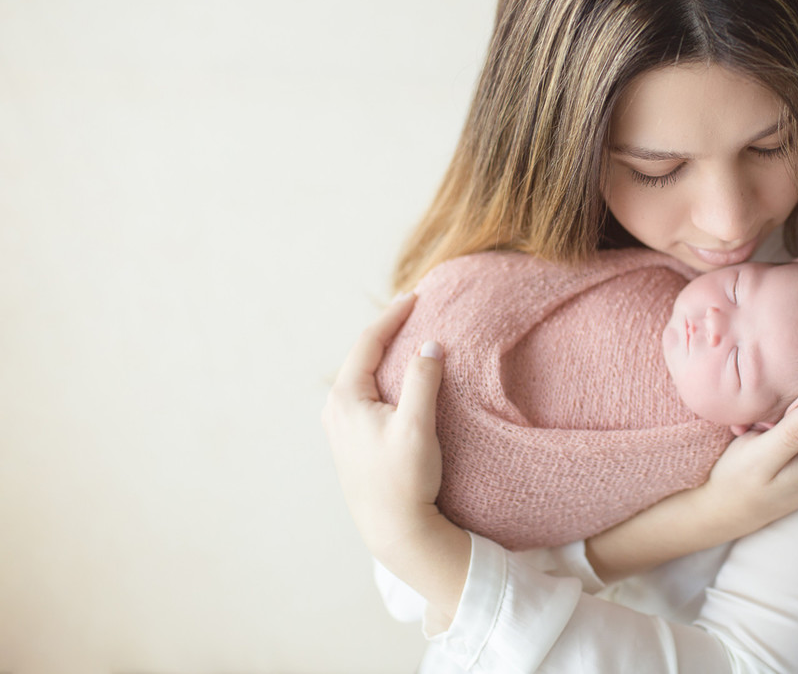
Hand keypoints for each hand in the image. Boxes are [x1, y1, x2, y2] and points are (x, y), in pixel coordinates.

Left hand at [321, 294, 446, 557]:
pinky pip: (365, 396)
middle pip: (361, 357)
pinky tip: (399, 382)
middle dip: (386, 332)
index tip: (416, 297)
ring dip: (384, 356)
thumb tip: (430, 345)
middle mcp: (335, 410)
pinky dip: (383, 379)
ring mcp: (341, 429)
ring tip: (407, 340)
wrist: (394, 532)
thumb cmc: (404, 480)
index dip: (392, 316)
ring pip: (362, 378)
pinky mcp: (352, 444)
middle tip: (412, 311)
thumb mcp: (417, 425)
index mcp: (345, 399)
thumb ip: (423, 380)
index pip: (367, 342)